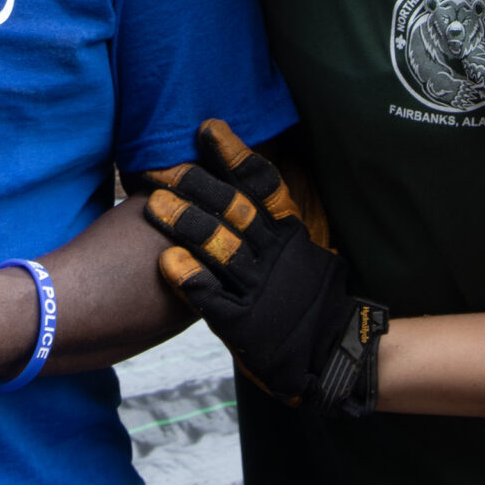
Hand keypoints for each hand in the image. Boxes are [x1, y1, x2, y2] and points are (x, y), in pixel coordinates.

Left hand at [139, 120, 385, 416]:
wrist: (330, 355)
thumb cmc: (308, 298)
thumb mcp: (305, 252)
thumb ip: (278, 221)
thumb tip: (259, 173)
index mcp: (289, 233)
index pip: (263, 185)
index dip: (235, 155)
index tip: (208, 129)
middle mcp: (274, 255)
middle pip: (235, 210)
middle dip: (197, 185)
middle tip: (160, 167)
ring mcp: (259, 288)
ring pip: (221, 249)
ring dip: (187, 224)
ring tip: (154, 205)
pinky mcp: (243, 323)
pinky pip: (212, 298)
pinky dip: (190, 279)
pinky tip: (167, 263)